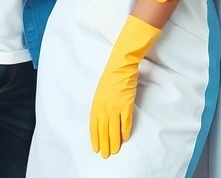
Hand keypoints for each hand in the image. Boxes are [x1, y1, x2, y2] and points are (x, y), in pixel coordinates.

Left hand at [91, 16, 161, 157]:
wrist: (121, 65)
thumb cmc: (111, 77)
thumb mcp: (101, 92)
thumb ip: (101, 106)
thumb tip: (103, 119)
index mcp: (95, 104)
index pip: (94, 126)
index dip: (95, 138)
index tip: (96, 148)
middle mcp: (104, 107)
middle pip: (103, 130)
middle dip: (104, 144)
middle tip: (106, 155)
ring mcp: (115, 107)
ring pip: (114, 129)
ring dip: (114, 142)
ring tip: (115, 151)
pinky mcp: (126, 104)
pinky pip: (125, 122)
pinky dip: (125, 132)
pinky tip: (125, 139)